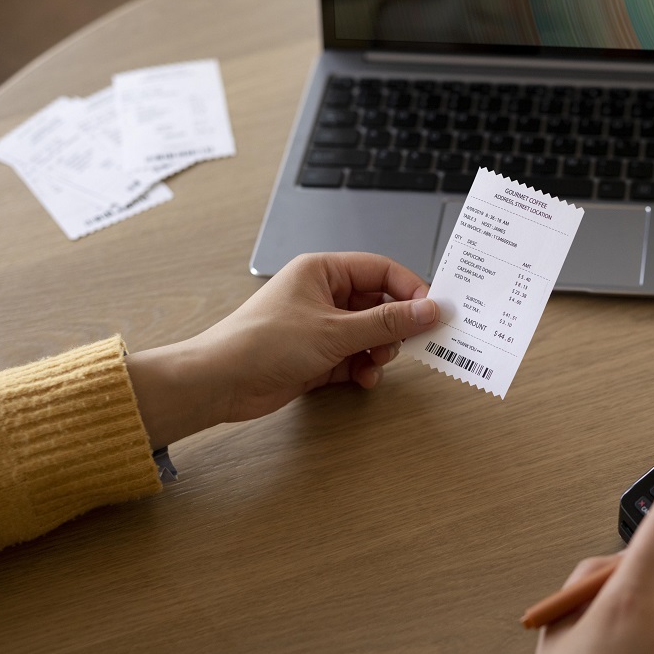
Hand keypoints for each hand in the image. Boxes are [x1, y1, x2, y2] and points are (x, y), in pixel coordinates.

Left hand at [125, 252, 437, 448]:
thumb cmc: (264, 343)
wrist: (220, 382)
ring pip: (369, 334)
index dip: (410, 289)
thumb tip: (430, 310)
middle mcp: (322, 294)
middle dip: (394, 327)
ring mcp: (319, 326)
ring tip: (376, 364)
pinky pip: (354, 357)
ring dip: (379, 352)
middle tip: (408, 344)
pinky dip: (363, 368)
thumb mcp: (337, 331)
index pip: (381, 270)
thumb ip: (388, 322)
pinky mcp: (316, 355)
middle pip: (378, 304)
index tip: (433, 312)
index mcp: (323, 271)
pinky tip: (362, 379)